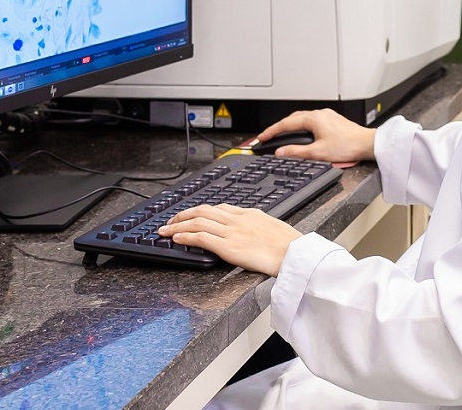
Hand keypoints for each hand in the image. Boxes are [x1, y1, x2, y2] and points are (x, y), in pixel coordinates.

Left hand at [157, 204, 301, 275]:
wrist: (295, 254)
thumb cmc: (289, 245)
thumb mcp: (273, 227)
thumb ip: (259, 225)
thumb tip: (253, 228)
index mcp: (249, 214)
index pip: (219, 207)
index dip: (202, 210)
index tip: (192, 214)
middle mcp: (238, 219)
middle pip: (204, 210)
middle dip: (184, 214)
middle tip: (171, 219)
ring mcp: (232, 232)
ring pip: (198, 221)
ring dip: (178, 224)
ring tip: (165, 229)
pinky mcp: (228, 247)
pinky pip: (201, 237)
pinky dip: (186, 236)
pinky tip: (176, 238)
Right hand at [257, 108, 375, 163]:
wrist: (367, 144)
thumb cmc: (347, 146)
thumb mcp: (318, 152)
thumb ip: (296, 152)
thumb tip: (281, 152)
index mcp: (313, 119)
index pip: (286, 124)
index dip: (272, 131)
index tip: (262, 137)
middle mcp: (319, 114)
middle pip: (293, 119)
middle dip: (280, 127)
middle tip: (270, 136)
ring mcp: (327, 116)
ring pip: (303, 119)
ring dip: (292, 126)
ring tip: (284, 135)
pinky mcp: (333, 121)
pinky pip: (313, 121)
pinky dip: (303, 126)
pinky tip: (304, 134)